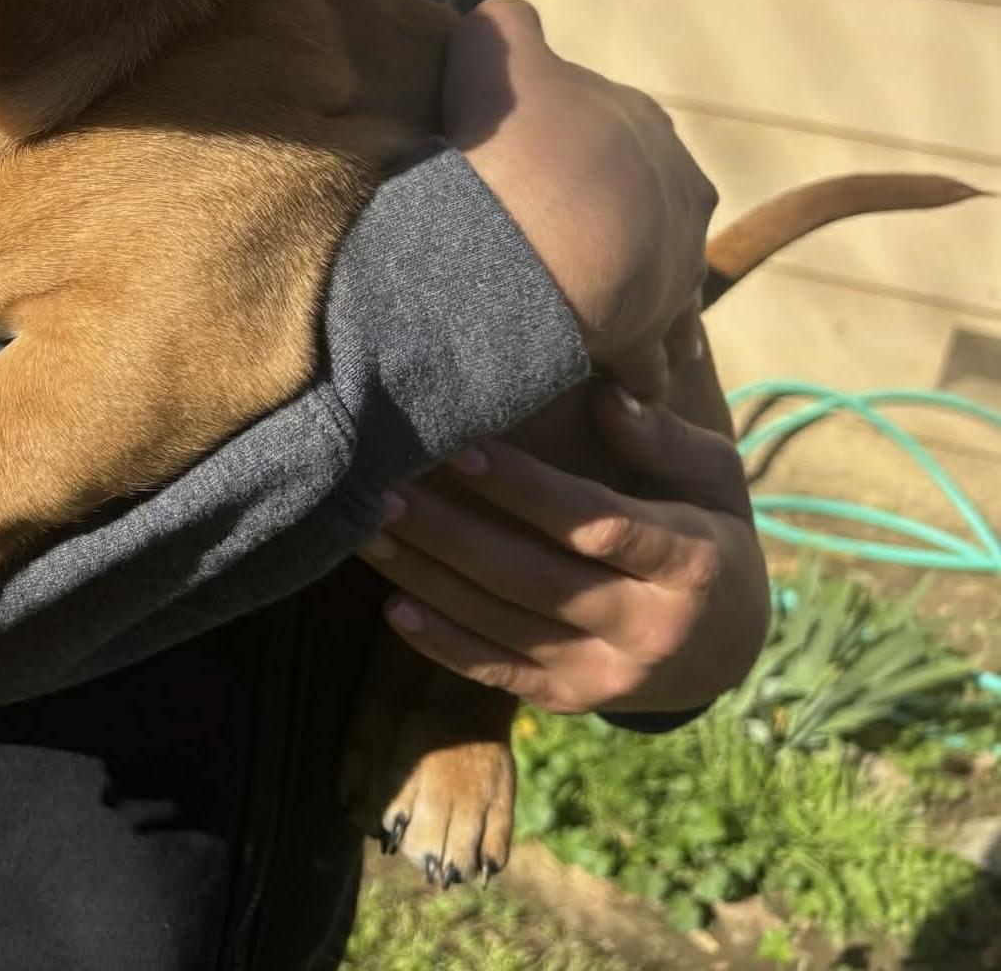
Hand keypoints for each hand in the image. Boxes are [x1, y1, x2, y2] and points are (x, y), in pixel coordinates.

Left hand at [359, 383, 768, 714]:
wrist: (729, 648)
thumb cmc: (709, 534)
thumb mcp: (714, 481)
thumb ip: (662, 440)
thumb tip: (605, 396)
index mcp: (689, 564)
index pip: (595, 524)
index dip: (526, 489)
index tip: (463, 448)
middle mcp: (648, 629)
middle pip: (533, 577)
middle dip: (452, 531)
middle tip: (387, 486)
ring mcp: (607, 676)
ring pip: (503, 624)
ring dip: (428, 579)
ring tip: (369, 531)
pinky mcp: (571, 702)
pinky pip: (498, 673)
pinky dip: (442, 644)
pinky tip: (392, 605)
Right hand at [442, 0, 716, 400]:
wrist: (539, 239)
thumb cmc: (516, 141)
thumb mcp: (498, 50)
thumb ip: (507, 27)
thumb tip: (509, 19)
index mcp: (645, 125)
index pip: (620, 133)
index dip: (579, 154)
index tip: (543, 175)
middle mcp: (678, 192)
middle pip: (653, 210)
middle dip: (625, 230)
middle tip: (573, 249)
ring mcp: (673, 268)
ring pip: (664, 288)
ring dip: (640, 303)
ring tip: (603, 322)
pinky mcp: (651, 335)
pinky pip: (646, 362)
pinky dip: (630, 372)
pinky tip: (608, 384)